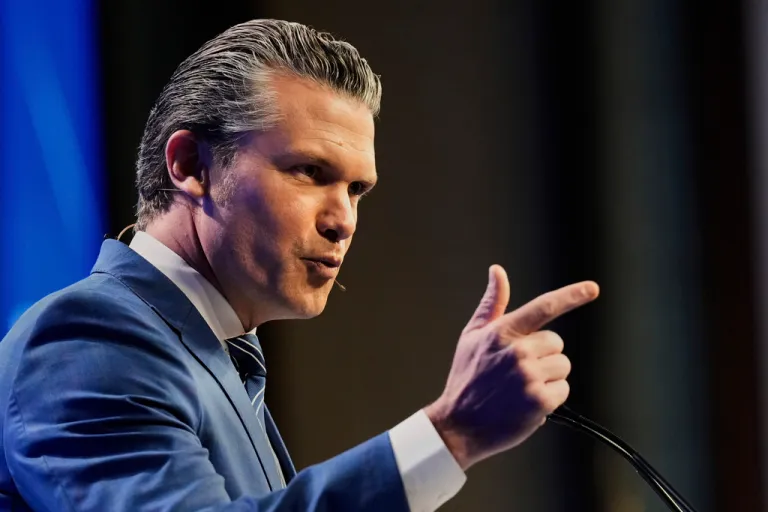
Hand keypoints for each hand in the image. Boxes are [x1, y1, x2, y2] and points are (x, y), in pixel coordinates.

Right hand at [424, 265, 598, 469]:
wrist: (458, 425)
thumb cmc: (467, 378)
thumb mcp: (473, 336)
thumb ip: (492, 304)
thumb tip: (498, 271)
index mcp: (503, 332)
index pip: (544, 307)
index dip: (571, 296)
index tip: (592, 289)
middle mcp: (518, 352)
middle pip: (557, 344)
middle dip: (544, 356)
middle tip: (517, 372)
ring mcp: (529, 377)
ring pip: (562, 367)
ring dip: (548, 378)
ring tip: (520, 389)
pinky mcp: (540, 401)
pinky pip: (563, 390)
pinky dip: (550, 399)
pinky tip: (526, 404)